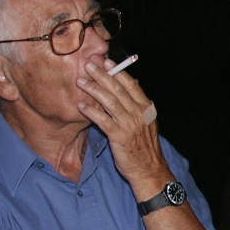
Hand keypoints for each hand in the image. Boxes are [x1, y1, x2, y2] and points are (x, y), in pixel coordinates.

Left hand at [75, 58, 169, 192]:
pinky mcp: (119, 136)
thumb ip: (138, 105)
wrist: (149, 169)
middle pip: (118, 89)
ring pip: (109, 102)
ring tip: (81, 81)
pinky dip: (91, 111)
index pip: (131, 84)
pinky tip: (81, 105)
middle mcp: (139, 113)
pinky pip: (102, 120)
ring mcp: (129, 124)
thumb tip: (131, 86)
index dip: (118, 71)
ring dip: (94, 89)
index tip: (106, 60)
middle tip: (89, 64)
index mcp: (146, 108)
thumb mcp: (147, 122)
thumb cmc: (145, 146)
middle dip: (102, 75)